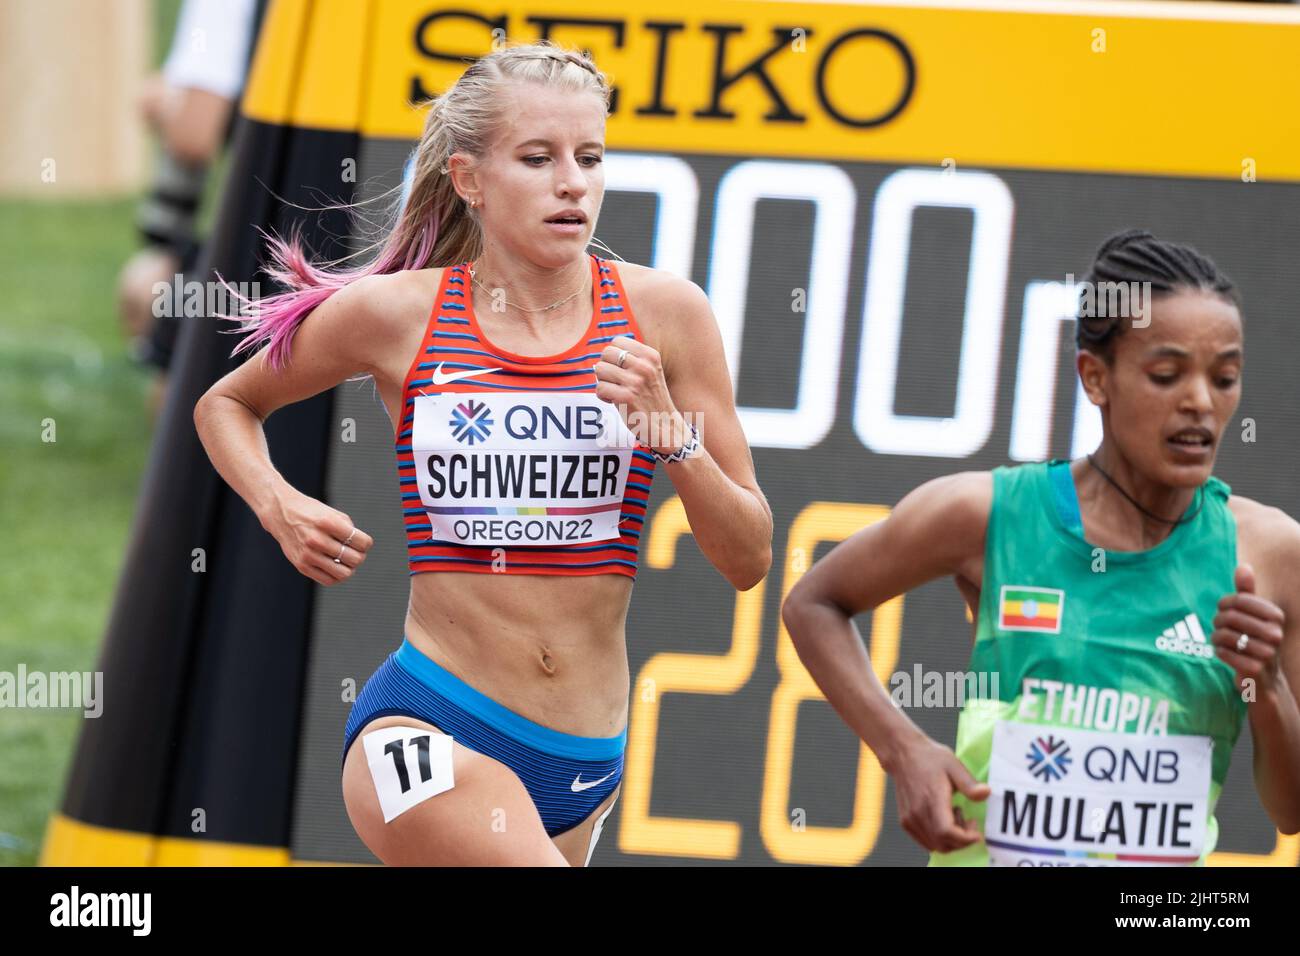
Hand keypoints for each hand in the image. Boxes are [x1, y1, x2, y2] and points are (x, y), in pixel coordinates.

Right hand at [261, 486, 373, 586]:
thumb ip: (350, 530)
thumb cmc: (311, 513)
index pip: (361, 542)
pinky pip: (328, 580)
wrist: (281, 513)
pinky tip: (336, 567)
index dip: (366, 544)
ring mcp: (308, 554)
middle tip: (354, 552)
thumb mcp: (333, 513)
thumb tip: (361, 550)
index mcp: (328, 523)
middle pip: (355, 559)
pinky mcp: (302, 566)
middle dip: (359, 557)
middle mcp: (317, 539)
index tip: (362, 542)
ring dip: (350, 568)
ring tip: (346, 561)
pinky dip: (337, 576)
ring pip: (343, 573)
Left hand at [593, 335, 688, 455]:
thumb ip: (632, 359)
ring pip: (599, 369)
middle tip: (615, 381)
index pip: (617, 341)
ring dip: (603, 382)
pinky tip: (615, 401)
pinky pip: (599, 388)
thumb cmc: (652, 399)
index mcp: (650, 355)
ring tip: (615, 391)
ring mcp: (635, 381)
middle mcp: (644, 366)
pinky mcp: (626, 397)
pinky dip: (603, 397)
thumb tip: (605, 353)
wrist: (666, 426)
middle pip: (606, 353)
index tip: (620, 369)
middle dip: (606, 367)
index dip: (613, 356)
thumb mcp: (650, 371)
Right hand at [891, 734, 990, 852]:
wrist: (903, 755)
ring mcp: (909, 819)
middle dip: (962, 840)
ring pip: (935, 845)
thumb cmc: (930, 758)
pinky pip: (926, 841)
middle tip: (969, 820)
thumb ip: (969, 783)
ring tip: (954, 816)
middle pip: (943, 843)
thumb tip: (986, 793)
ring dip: (951, 840)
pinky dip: (939, 838)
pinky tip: (943, 819)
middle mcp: (918, 813)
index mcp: (931, 798)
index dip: (965, 838)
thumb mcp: (953, 765)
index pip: (947, 832)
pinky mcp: (905, 821)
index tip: (977, 832)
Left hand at [1212, 564, 1284, 695]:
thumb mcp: (1252, 615)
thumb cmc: (1254, 639)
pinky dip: (1218, 651)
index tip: (1223, 609)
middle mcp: (1275, 634)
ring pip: (1225, 635)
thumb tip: (1243, 566)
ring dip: (1216, 637)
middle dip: (1218, 620)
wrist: (1263, 678)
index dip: (1224, 603)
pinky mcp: (1254, 669)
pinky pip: (1224, 652)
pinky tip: (1223, 652)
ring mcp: (1267, 653)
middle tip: (1218, 626)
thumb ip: (1247, 592)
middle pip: (1230, 617)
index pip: (1239, 599)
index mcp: (1276, 616)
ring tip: (1219, 639)